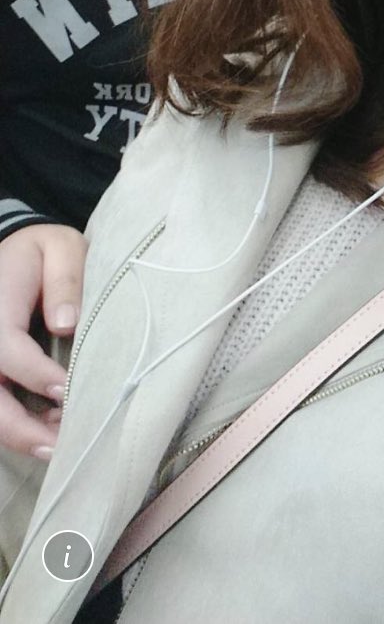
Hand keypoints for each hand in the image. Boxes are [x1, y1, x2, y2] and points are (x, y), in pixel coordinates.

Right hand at [0, 224, 86, 457]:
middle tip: (60, 445)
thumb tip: (65, 324)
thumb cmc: (42, 252)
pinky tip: (44, 435)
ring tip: (58, 445)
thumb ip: (65, 279)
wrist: (12, 252)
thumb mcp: (60, 247)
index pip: (5, 347)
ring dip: (17, 434)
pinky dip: (12, 429)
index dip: (35, 375)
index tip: (68, 392)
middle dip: (19, 427)